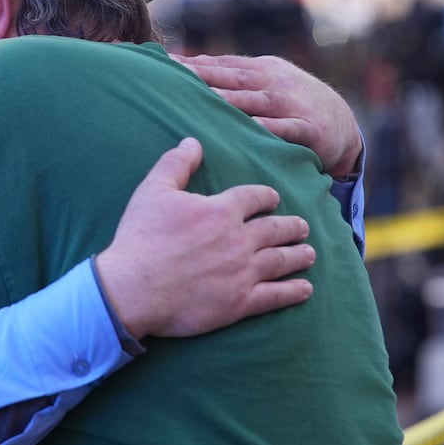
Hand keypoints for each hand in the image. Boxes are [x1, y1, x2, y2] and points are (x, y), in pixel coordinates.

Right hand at [93, 138, 315, 340]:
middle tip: (302, 227)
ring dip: (298, 255)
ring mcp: (242, 272)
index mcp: (220, 211)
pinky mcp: (239, 303)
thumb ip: (177, 164)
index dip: (266, 196)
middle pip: (275, 229)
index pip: (254, 198)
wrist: (133, 288)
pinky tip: (305, 289)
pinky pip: (275, 296)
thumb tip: (193, 142)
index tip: (274, 198)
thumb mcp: (153, 191)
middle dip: (291, 226)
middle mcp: (239, 239)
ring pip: (281, 260)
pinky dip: (293, 291)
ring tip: (309, 253)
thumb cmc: (141, 238)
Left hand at [176, 53, 362, 178]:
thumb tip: (189, 68)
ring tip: (204, 99)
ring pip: (257, 101)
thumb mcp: (266, 83)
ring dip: (231, 99)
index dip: (193, 63)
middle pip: (234, 78)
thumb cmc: (293, 104)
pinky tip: (253, 127)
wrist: (343, 125)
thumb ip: (233, 77)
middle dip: (204, 76)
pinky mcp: (309, 128)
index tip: (162, 62)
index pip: (221, 65)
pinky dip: (271, 127)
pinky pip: (288, 128)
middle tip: (174, 76)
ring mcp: (292, 104)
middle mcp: (274, 83)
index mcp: (261, 70)